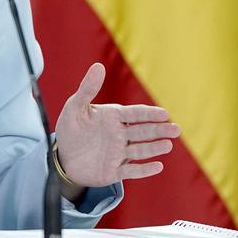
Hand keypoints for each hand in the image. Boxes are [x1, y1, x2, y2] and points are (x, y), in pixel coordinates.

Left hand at [54, 62, 179, 188]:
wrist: (62, 157)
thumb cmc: (70, 128)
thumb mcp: (75, 107)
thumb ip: (87, 89)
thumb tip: (98, 66)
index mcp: (113, 118)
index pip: (135, 114)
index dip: (149, 114)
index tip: (164, 113)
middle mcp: (120, 135)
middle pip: (143, 132)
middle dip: (159, 130)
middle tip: (176, 129)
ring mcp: (119, 154)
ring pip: (140, 151)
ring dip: (154, 148)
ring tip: (168, 145)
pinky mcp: (114, 171)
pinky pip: (131, 171)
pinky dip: (144, 170)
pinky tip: (158, 166)